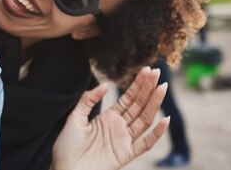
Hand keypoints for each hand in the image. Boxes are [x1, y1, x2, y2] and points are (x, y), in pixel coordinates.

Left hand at [51, 66, 168, 169]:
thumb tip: (105, 84)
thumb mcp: (75, 118)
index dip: (138, 85)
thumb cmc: (67, 146)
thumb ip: (88, 100)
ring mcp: (124, 140)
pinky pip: (145, 143)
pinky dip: (156, 133)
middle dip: (148, 89)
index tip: (147, 70)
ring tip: (162, 88)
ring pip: (144, 119)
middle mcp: (119, 127)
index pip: (127, 98)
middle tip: (158, 72)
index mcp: (108, 117)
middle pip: (138, 105)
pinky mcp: (126, 154)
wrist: (66, 169)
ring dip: (154, 104)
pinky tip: (164, 119)